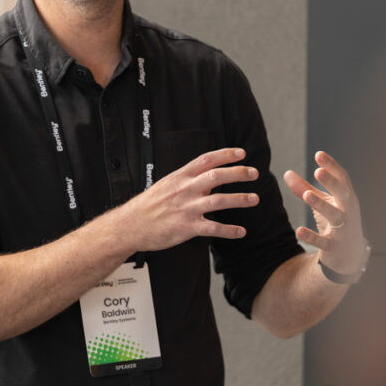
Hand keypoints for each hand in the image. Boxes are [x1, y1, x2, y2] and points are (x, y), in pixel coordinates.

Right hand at [121, 147, 258, 251]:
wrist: (131, 225)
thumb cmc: (148, 206)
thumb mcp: (166, 185)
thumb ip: (186, 179)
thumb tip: (206, 175)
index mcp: (180, 177)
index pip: (206, 160)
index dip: (225, 154)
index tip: (241, 153)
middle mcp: (185, 190)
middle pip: (217, 176)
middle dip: (238, 173)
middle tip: (254, 173)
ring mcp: (187, 208)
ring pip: (219, 200)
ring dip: (240, 199)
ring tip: (254, 199)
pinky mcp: (187, 227)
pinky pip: (213, 228)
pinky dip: (229, 230)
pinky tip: (241, 232)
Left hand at [283, 150, 364, 273]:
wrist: (350, 256)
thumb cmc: (336, 223)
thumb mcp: (322, 203)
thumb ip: (305, 188)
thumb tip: (286, 173)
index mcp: (346, 198)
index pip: (342, 179)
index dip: (332, 166)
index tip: (319, 154)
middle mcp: (348, 212)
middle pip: (343, 194)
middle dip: (332, 182)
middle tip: (318, 171)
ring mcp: (343, 230)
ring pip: (335, 216)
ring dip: (321, 205)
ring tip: (307, 195)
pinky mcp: (335, 247)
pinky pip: (323, 241)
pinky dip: (312, 237)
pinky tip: (298, 231)